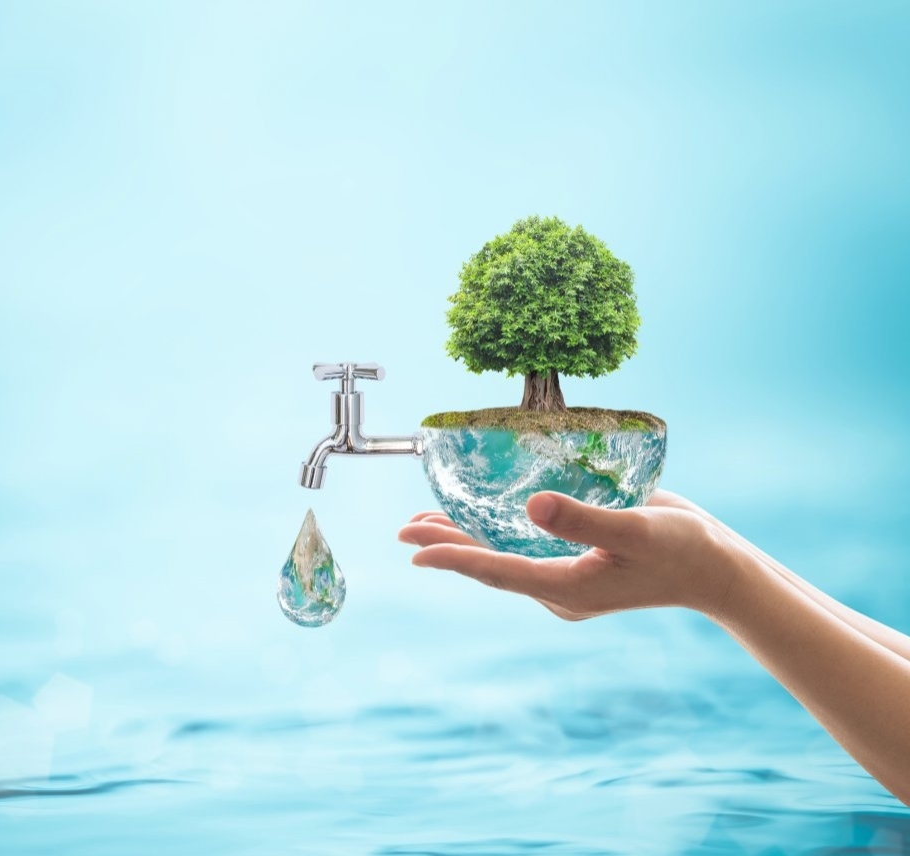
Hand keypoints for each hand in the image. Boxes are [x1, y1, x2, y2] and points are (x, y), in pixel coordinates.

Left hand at [397, 490, 739, 619]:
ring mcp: (566, 572)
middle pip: (490, 563)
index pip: (497, 570)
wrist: (717, 566)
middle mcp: (558, 584)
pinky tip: (479, 511)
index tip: (415, 550)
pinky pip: (524, 544)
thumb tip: (530, 506)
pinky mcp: (576, 555)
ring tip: (424, 520)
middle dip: (446, 544)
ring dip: (464, 535)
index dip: (454, 557)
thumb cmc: (682, 552)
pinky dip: (495, 528)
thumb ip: (583, 518)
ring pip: (502, 553)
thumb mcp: (634, 531)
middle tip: (402, 529)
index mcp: (566, 587)